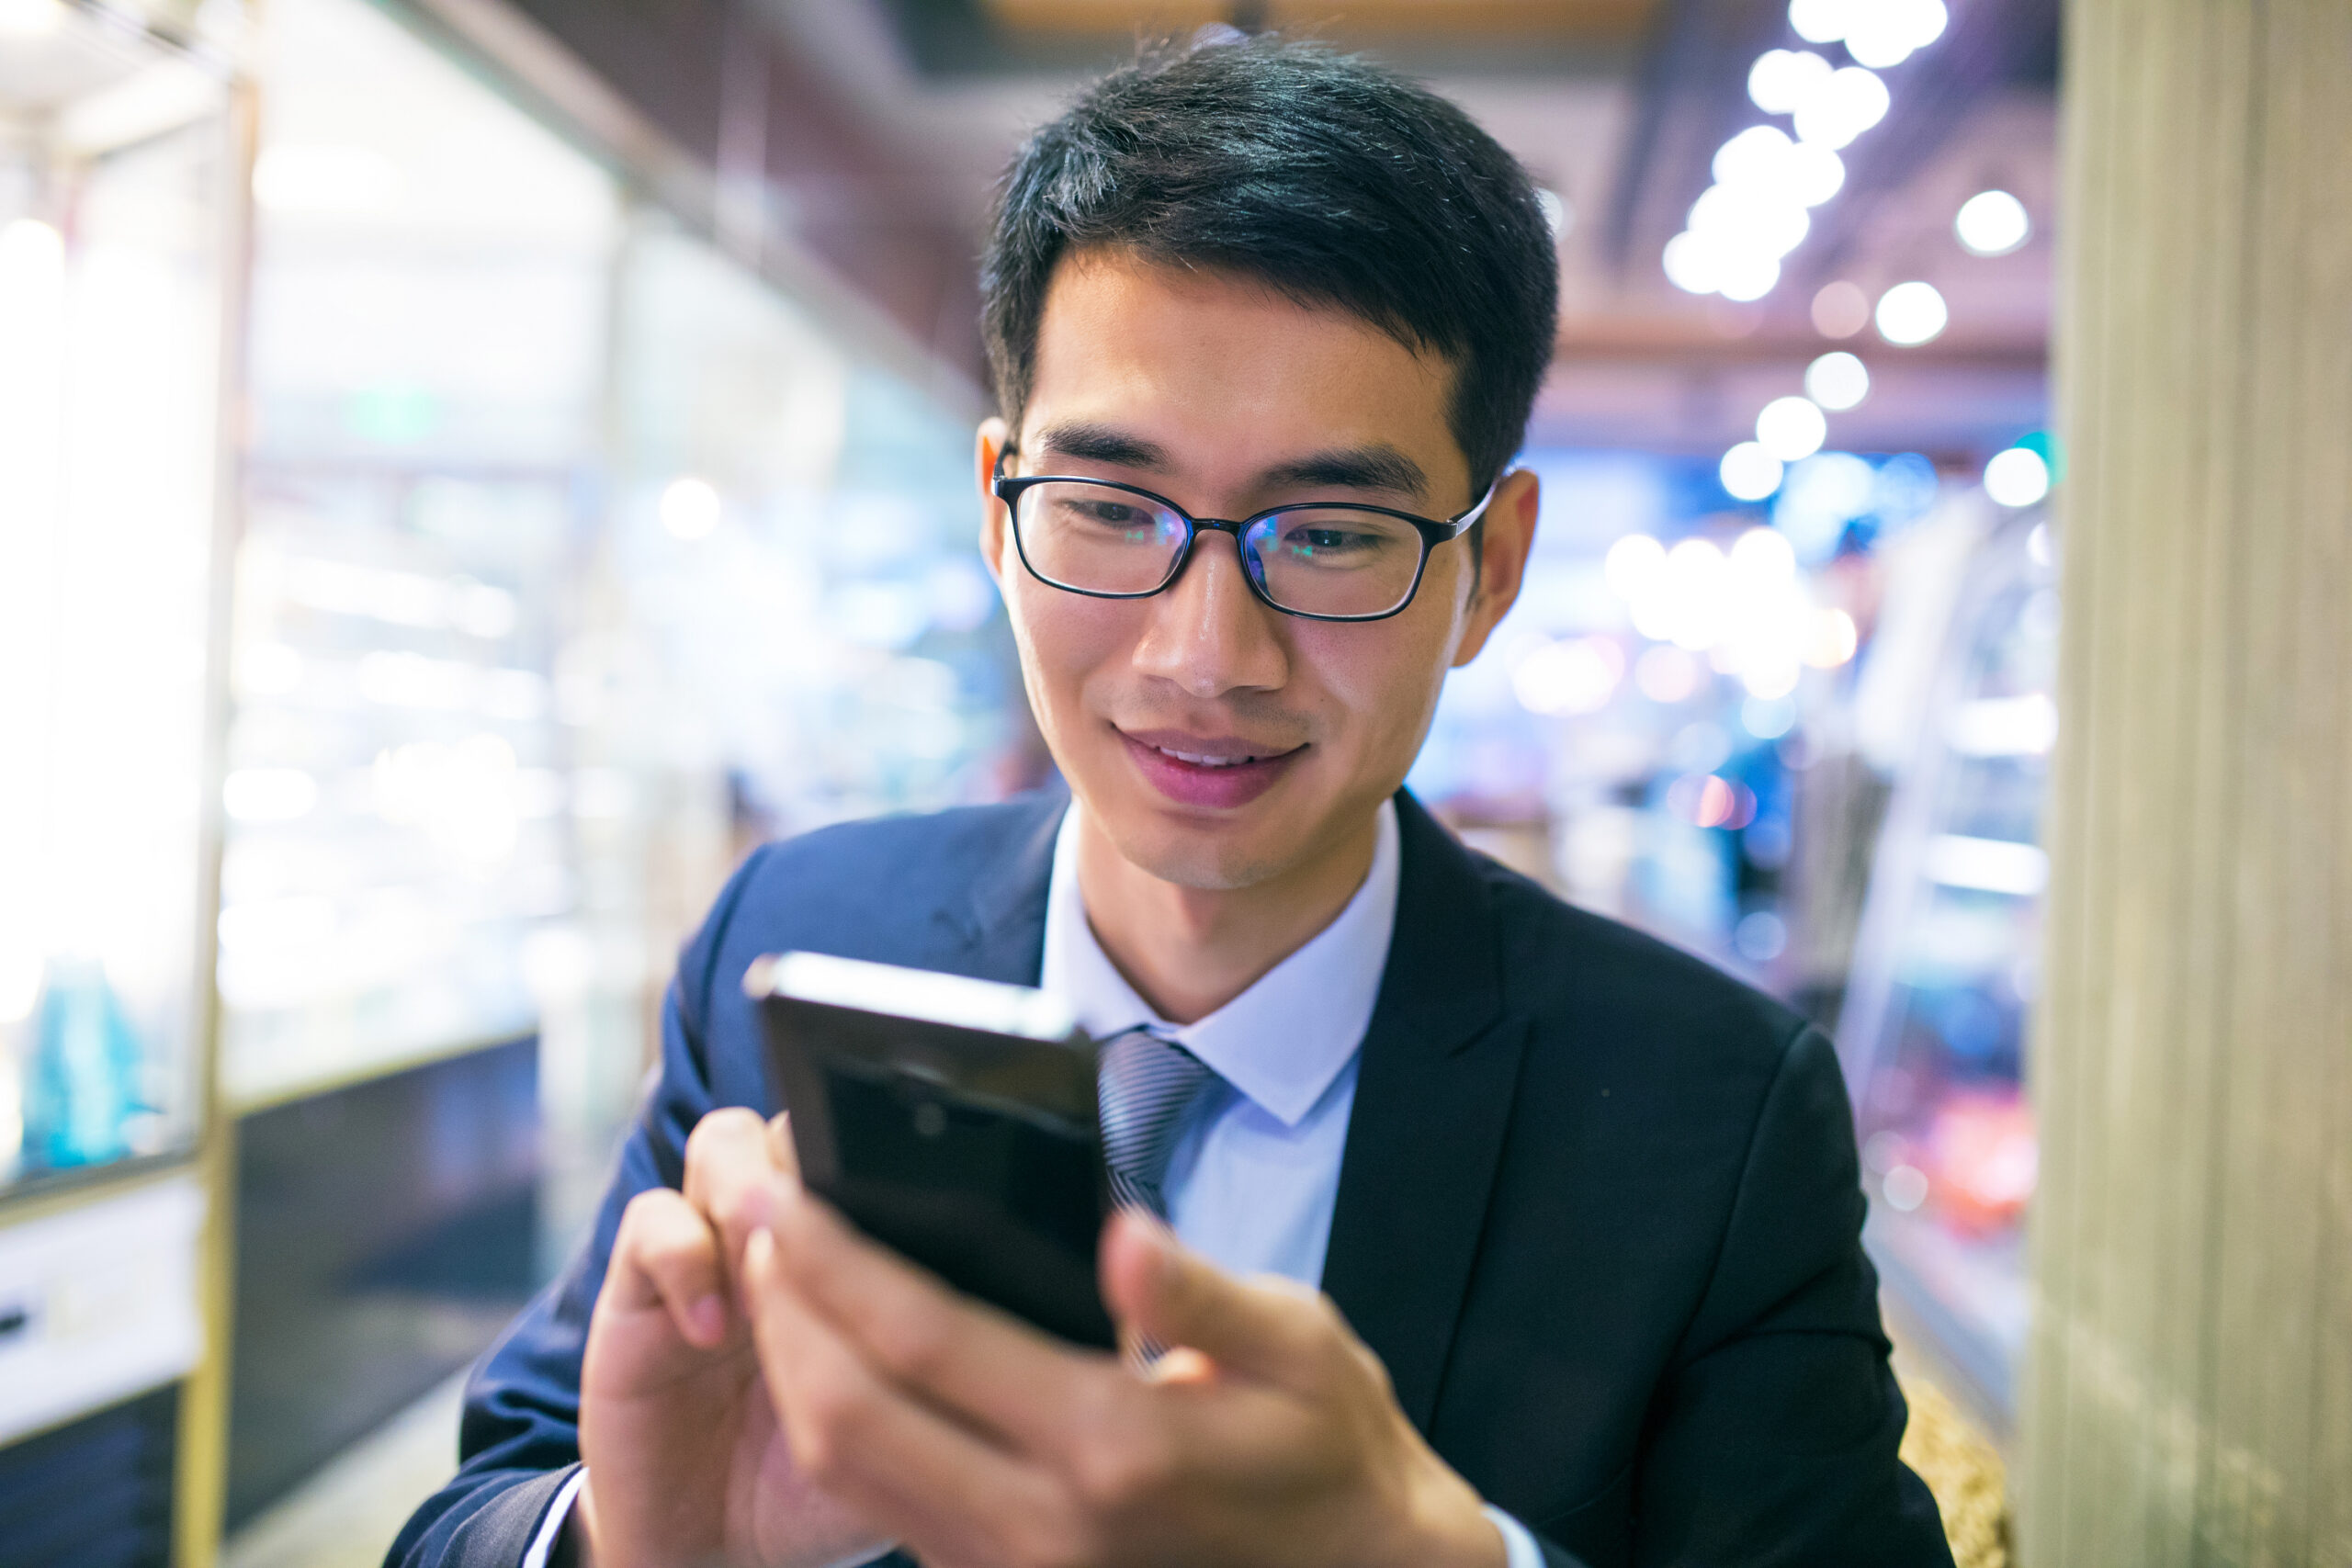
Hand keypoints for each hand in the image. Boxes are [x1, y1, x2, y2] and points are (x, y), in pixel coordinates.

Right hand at [573, 1108, 887, 1567]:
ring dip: (753, 1191)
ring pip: (727, 1141)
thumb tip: (996, 1297)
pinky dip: (686, 1258)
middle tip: (846, 1236)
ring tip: (773, 1275)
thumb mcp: (899, 1427)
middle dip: (823, 1158)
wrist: (716, 1549)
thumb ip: (928, 1355)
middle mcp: (781, 1235)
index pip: (877, 1146)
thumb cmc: (820, 1486)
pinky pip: (653, 1221)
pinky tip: (714, 1330)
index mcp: (855, 1253)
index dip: (896, 1153)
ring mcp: (709, 1252)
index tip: (932, 1200)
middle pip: (802, 1119)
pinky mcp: (639, 1289)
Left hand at [740, 1190, 1506, 1567]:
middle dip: (778, 1307)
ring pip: (849, 1471)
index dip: (834, 1262)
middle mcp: (1043, 1525)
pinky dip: (833, 1423)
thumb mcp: (1299, 1344)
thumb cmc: (1329, 1447)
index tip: (780, 1190)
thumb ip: (1200, 1293)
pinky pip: (882, 1507)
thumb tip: (1122, 1238)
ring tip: (771, 1269)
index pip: (925, 1342)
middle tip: (747, 1213)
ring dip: (789, 1366)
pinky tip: (829, 1351)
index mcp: (1114, 1446)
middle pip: (848, 1415)